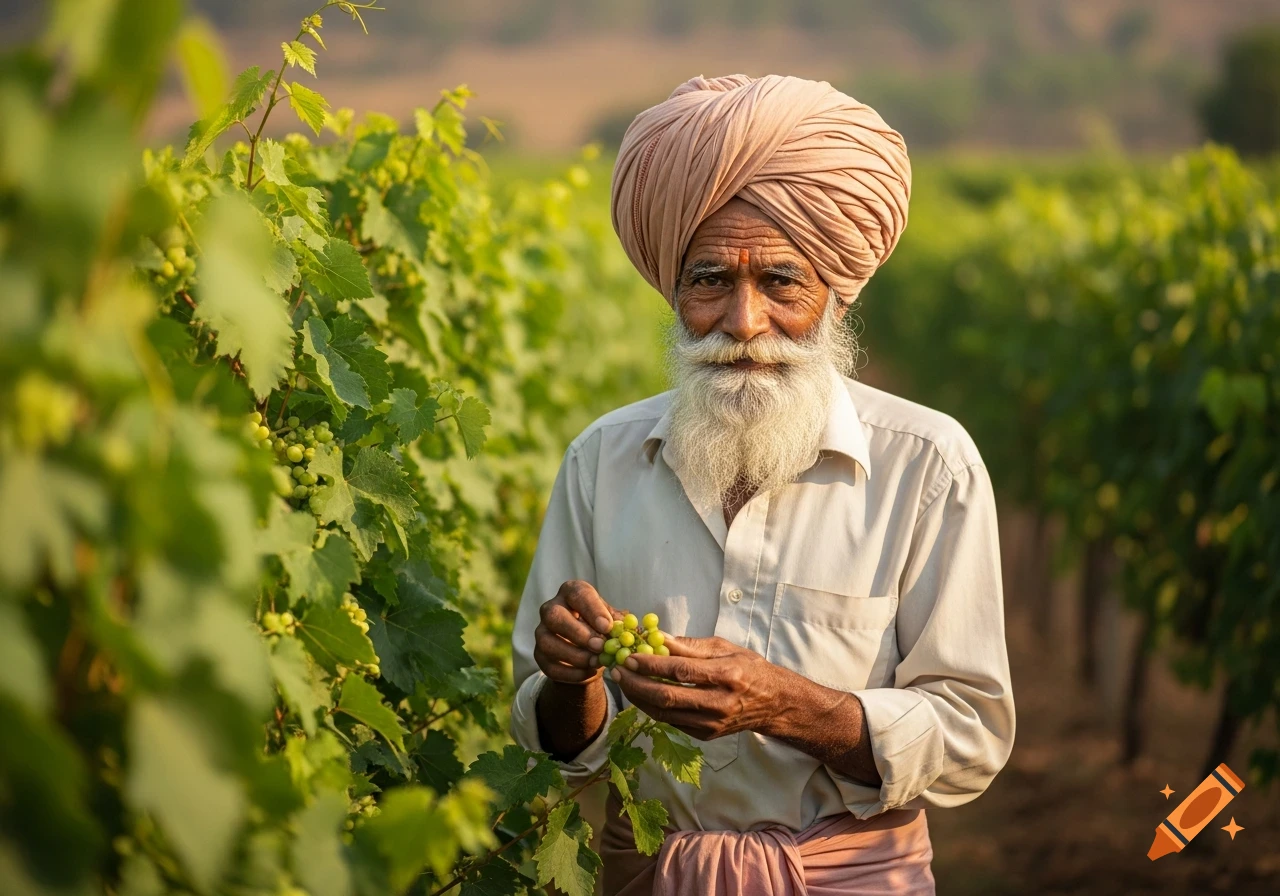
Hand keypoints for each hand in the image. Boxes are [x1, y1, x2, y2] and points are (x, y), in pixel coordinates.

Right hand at [534, 580, 620, 684]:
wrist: (588, 651)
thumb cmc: (601, 628)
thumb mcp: (611, 620)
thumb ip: (618, 623)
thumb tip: (626, 629)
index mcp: (571, 593)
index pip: (578, 594)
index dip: (592, 610)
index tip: (607, 627)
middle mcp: (551, 608)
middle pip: (554, 615)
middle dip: (578, 633)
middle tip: (599, 646)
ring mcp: (541, 632)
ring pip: (548, 643)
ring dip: (574, 655)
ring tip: (596, 662)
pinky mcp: (539, 654)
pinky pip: (548, 665)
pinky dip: (570, 673)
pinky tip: (587, 673)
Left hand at [608, 635, 785, 739]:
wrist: (773, 703)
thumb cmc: (749, 669)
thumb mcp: (725, 648)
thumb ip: (691, 646)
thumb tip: (659, 638)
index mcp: (727, 676)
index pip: (681, 671)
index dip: (651, 665)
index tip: (629, 656)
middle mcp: (718, 703)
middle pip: (667, 697)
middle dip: (636, 684)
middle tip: (618, 670)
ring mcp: (711, 724)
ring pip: (664, 714)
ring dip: (638, 698)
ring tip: (623, 681)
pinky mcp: (706, 735)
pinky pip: (671, 722)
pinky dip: (651, 708)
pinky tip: (641, 694)